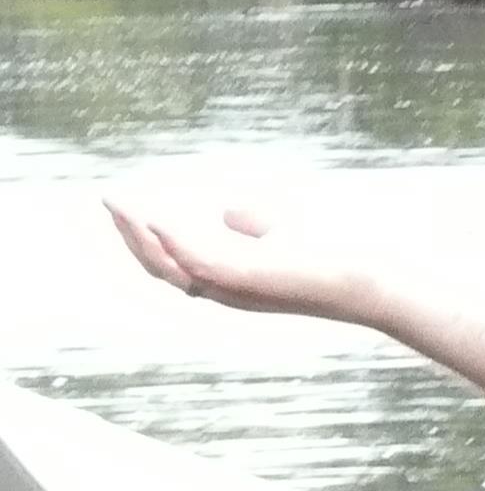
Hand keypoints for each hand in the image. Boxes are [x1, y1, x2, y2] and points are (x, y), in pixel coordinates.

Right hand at [104, 192, 381, 323]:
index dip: (142, 237)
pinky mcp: (252, 280)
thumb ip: (252, 223)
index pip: (170, 261)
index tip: (123, 206)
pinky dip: (176, 243)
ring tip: (120, 204)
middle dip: (130, 234)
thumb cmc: (333, 257)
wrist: (370, 281)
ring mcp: (235, 288)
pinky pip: (201, 264)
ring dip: (140, 234)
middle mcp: (224, 289)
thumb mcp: (282, 230)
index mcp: (227, 278)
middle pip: (160, 267)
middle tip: (109, 201)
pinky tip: (157, 220)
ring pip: (171, 267)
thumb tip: (227, 211)